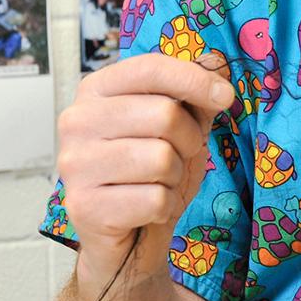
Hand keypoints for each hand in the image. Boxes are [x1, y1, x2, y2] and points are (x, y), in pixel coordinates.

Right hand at [56, 51, 235, 271]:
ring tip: (159, 182)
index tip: (225, 97)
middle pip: (164, 114)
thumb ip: (195, 94)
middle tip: (180, 155)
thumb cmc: (150, 174)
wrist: (126, 238)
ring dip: (176, 175)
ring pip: (161, 159)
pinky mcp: (83, 206)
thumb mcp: (180, 127)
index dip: (195, 79)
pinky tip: (147, 208)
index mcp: (96, 90)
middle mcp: (77, 121)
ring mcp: (75, 164)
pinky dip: (164, 206)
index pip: (150, 68)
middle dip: (189, 140)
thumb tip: (218, 62)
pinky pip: (154, 199)